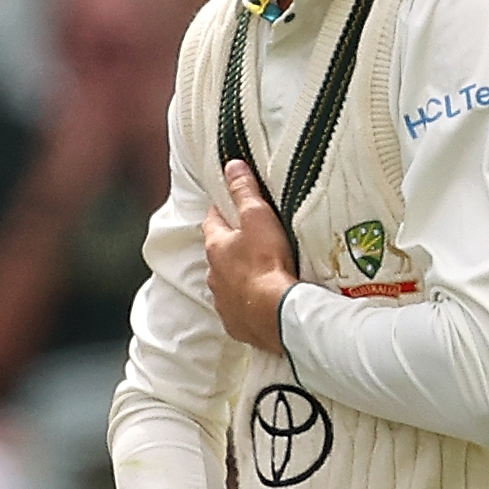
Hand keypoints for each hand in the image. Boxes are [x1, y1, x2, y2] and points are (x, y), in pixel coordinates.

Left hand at [203, 161, 297, 352]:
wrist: (275, 314)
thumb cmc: (267, 263)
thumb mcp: (258, 219)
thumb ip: (245, 192)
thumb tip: (232, 165)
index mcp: (216, 247)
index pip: (213, 222)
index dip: (221, 212)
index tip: (228, 206)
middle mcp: (213, 275)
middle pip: (219, 255)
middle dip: (229, 247)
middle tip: (246, 241)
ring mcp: (223, 300)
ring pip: (227, 283)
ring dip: (237, 277)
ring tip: (256, 273)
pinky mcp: (236, 323)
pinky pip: (239, 309)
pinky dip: (246, 303)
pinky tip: (259, 302)